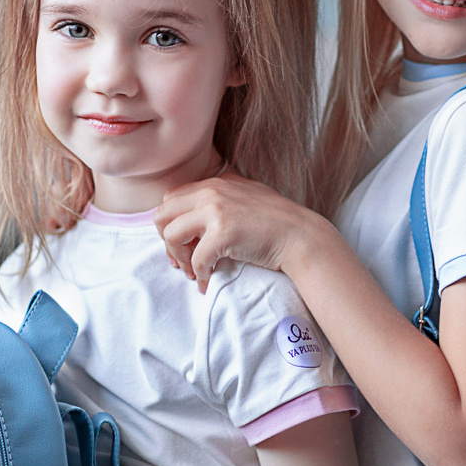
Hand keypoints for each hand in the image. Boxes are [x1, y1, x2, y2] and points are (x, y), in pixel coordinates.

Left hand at [153, 175, 321, 290]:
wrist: (302, 236)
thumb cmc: (278, 222)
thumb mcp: (247, 195)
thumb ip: (222, 197)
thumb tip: (196, 216)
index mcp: (216, 182)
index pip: (172, 198)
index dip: (170, 224)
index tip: (181, 244)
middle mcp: (212, 191)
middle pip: (163, 214)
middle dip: (166, 240)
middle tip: (180, 260)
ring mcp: (216, 211)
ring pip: (172, 234)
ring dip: (178, 258)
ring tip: (191, 272)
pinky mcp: (223, 233)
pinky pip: (196, 259)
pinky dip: (199, 275)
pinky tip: (206, 282)